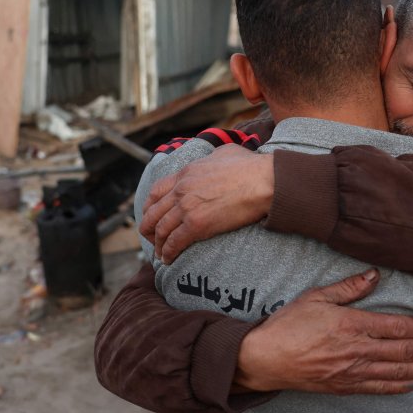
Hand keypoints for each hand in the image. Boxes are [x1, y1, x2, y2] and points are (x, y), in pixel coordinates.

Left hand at [142, 144, 274, 262]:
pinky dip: (168, 253)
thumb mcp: (225, 152)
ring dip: (158, 245)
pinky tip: (169, 260)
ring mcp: (187, 208)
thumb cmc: (251, 167)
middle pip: (153, 213)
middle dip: (148, 228)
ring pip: (161, 230)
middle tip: (152, 238)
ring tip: (161, 254)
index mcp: (186, 173)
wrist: (264, 181)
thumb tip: (215, 159)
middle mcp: (181, 190)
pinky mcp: (197, 225)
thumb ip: (212, 157)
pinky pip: (174, 242)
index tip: (151, 215)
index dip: (149, 206)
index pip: (156, 191)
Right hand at [235, 269, 412, 394]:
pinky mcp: (344, 386)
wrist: (264, 359)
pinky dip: (400, 386)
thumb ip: (348, 288)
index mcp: (352, 324)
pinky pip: (379, 388)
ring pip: (396, 372)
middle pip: (402, 351)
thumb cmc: (288, 325)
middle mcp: (356, 350)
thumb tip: (374, 275)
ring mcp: (352, 371)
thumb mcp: (317, 296)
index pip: (395, 327)